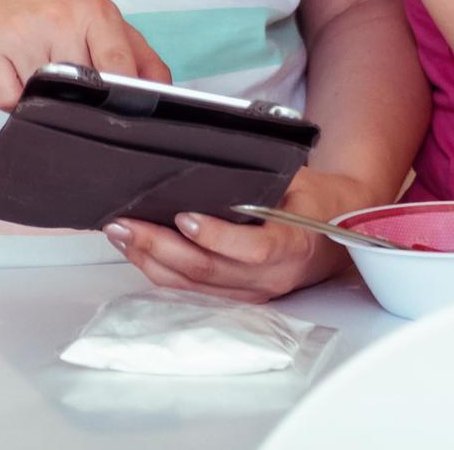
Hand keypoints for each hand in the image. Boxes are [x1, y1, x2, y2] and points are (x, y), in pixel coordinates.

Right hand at [0, 0, 166, 111]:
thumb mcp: (101, 21)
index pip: (119, 65)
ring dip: (44, 98)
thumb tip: (164, 91)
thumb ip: (139, 55)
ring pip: (44, 99)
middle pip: (81, 89)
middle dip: (80, 97)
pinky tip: (14, 74)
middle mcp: (58, 18)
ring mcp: (21, 34)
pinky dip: (14, 99)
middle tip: (71, 83)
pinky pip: (10, 101)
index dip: (124, 95)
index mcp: (94, 11)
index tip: (125, 112)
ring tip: (40, 71)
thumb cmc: (54, 14)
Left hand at [106, 168, 380, 302]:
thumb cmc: (312, 201)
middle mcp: (270, 278)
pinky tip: (136, 250)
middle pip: (209, 270)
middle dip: (160, 247)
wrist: (333, 235)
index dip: (218, 238)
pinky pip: (191, 289)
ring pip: (192, 285)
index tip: (185, 218)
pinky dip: (159, 269)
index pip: (254, 250)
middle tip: (125, 223)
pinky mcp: (234, 297)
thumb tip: (217, 155)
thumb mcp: (297, 178)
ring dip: (150, 260)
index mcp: (293, 244)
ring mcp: (250, 293)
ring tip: (120, 233)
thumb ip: (261, 174)